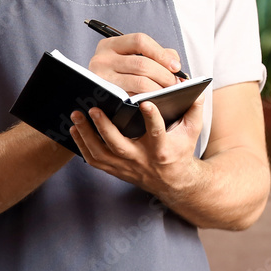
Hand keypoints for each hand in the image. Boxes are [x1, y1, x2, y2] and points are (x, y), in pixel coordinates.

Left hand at [68, 95, 206, 204]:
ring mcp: (126, 167)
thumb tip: (196, 88)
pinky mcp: (115, 170)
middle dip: (104, 127)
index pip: (157, 133)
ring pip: (101, 154)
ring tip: (76, 115)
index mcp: (162, 149)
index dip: (152, 118)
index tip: (145, 102)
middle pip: (119, 145)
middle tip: (93, 108)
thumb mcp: (192, 131)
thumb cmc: (181, 149)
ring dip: (86, 135)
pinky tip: (74, 129)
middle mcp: (142, 159)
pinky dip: (81, 146)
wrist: (174, 182)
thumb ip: (194, 109)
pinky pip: (94, 160)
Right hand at [88, 32, 182, 95]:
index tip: (176, 66)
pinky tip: (156, 101)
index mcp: (110, 45)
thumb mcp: (131, 58)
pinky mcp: (105, 97)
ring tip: (169, 93)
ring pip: (139, 82)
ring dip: (159, 88)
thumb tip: (175, 64)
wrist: (94, 95)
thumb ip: (156, 55)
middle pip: (142, 63)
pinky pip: (133, 99)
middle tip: (175, 84)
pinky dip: (148, 100)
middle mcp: (102, 59)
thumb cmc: (119, 75)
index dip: (161, 53)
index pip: (140, 41)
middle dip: (164, 75)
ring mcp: (101, 79)